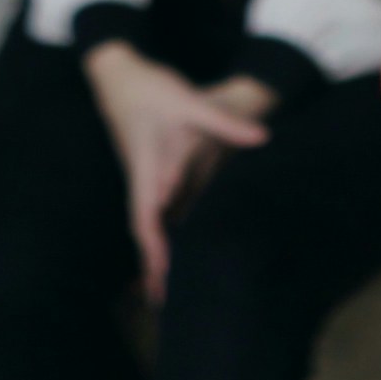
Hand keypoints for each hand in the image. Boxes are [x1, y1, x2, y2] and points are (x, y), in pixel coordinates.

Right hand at [84, 42, 272, 301]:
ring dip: (155, 255)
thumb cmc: (151, 89)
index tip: (162, 276)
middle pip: (145, 231)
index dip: (155, 248)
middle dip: (152, 266)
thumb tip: (262, 138)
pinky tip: (170, 251)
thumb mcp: (188, 102)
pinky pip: (152, 214)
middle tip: (161, 304)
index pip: (148, 217)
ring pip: (148, 225)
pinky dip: (159, 236)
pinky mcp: (147, 174)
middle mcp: (141, 180)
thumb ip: (224, 123)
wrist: (118, 75)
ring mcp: (143, 179)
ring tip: (162, 291)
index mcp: (148, 169)